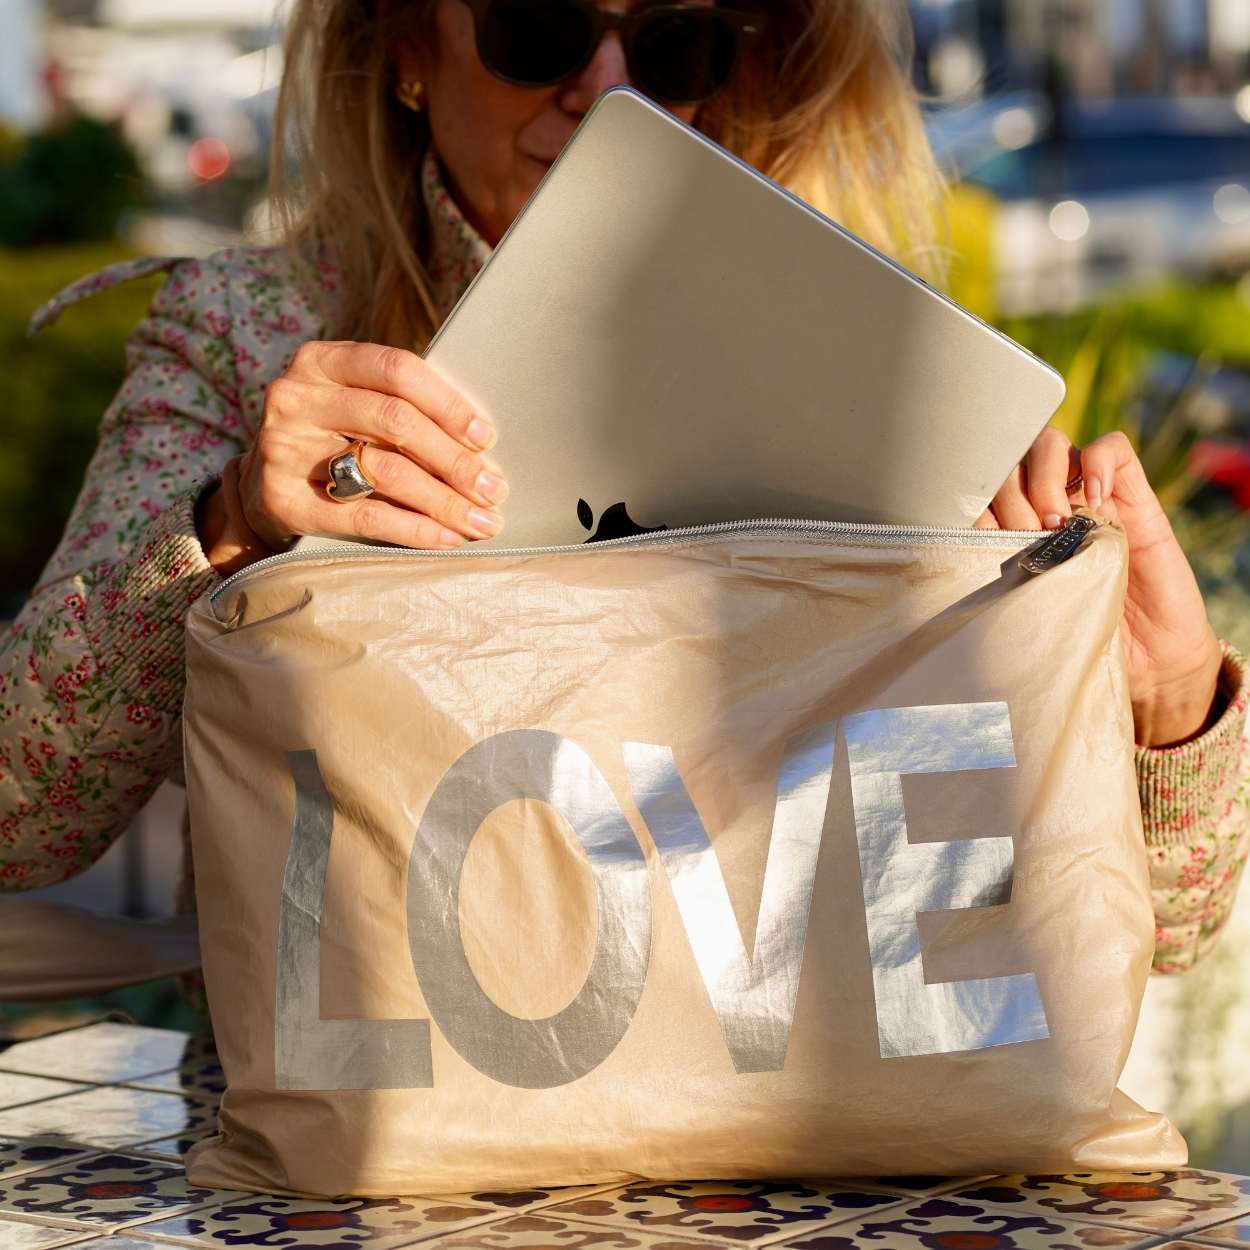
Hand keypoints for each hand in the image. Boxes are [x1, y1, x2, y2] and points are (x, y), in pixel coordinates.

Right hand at [238, 340, 507, 551]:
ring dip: (444, 500)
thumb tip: (481, 443)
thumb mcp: (353, 408)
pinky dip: (415, 529)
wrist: (261, 490)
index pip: (396, 369)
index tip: (485, 437)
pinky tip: (446, 538)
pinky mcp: (284, 500)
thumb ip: (400, 407)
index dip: (447, 403)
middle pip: (395, 421)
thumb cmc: (330, 442)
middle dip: (454, 460)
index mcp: (321, 362)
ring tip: (480, 521)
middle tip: (493, 489)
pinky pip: (366, 516)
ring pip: (385, 471)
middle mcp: (296, 398)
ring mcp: (284, 448)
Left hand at [975, 428, 1223, 748]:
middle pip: (1008, 463)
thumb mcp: (1018, 612)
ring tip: (1055, 523)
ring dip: (1043, 479)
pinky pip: (1112, 449)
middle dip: (1008, 498)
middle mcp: (1043, 507)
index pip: (977, 490)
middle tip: (1025, 540)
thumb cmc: (1072, 642)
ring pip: (1049, 446)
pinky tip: (1095, 497)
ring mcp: (1085, 497)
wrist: (1146, 666)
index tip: (977, 540)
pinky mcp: (1132, 497)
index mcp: (1008, 532)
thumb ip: (987, 582)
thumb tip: (935, 574)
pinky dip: (1098, 462)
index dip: (972, 504)